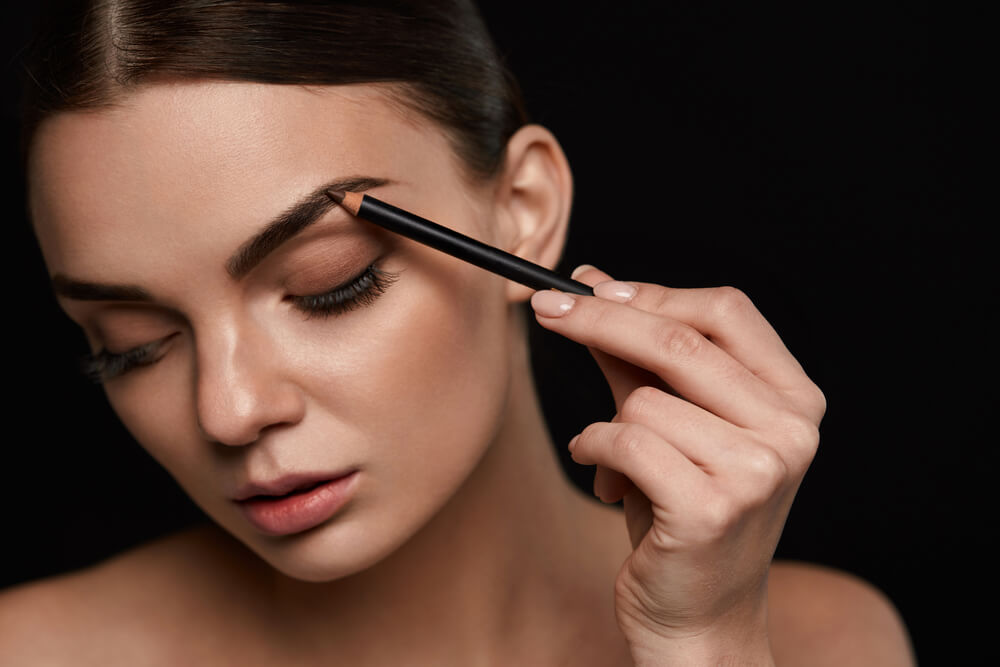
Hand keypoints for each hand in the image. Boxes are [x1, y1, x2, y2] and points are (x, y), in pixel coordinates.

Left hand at [530, 265, 824, 664]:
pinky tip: (604, 477)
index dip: (653, 293)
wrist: (698, 618)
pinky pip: (625, 442)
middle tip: (546, 310)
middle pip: (680, 341)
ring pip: (643, 399)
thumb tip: (593, 284)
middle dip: (599, 319)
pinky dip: (595, 450)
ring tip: (616, 461)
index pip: (725, 311)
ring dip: (606, 423)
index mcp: (793, 399)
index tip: (592, 287)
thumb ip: (638, 358)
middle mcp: (789, 431)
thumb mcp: (672, 425)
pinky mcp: (712, 508)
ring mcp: (757, 472)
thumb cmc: (682, 514)